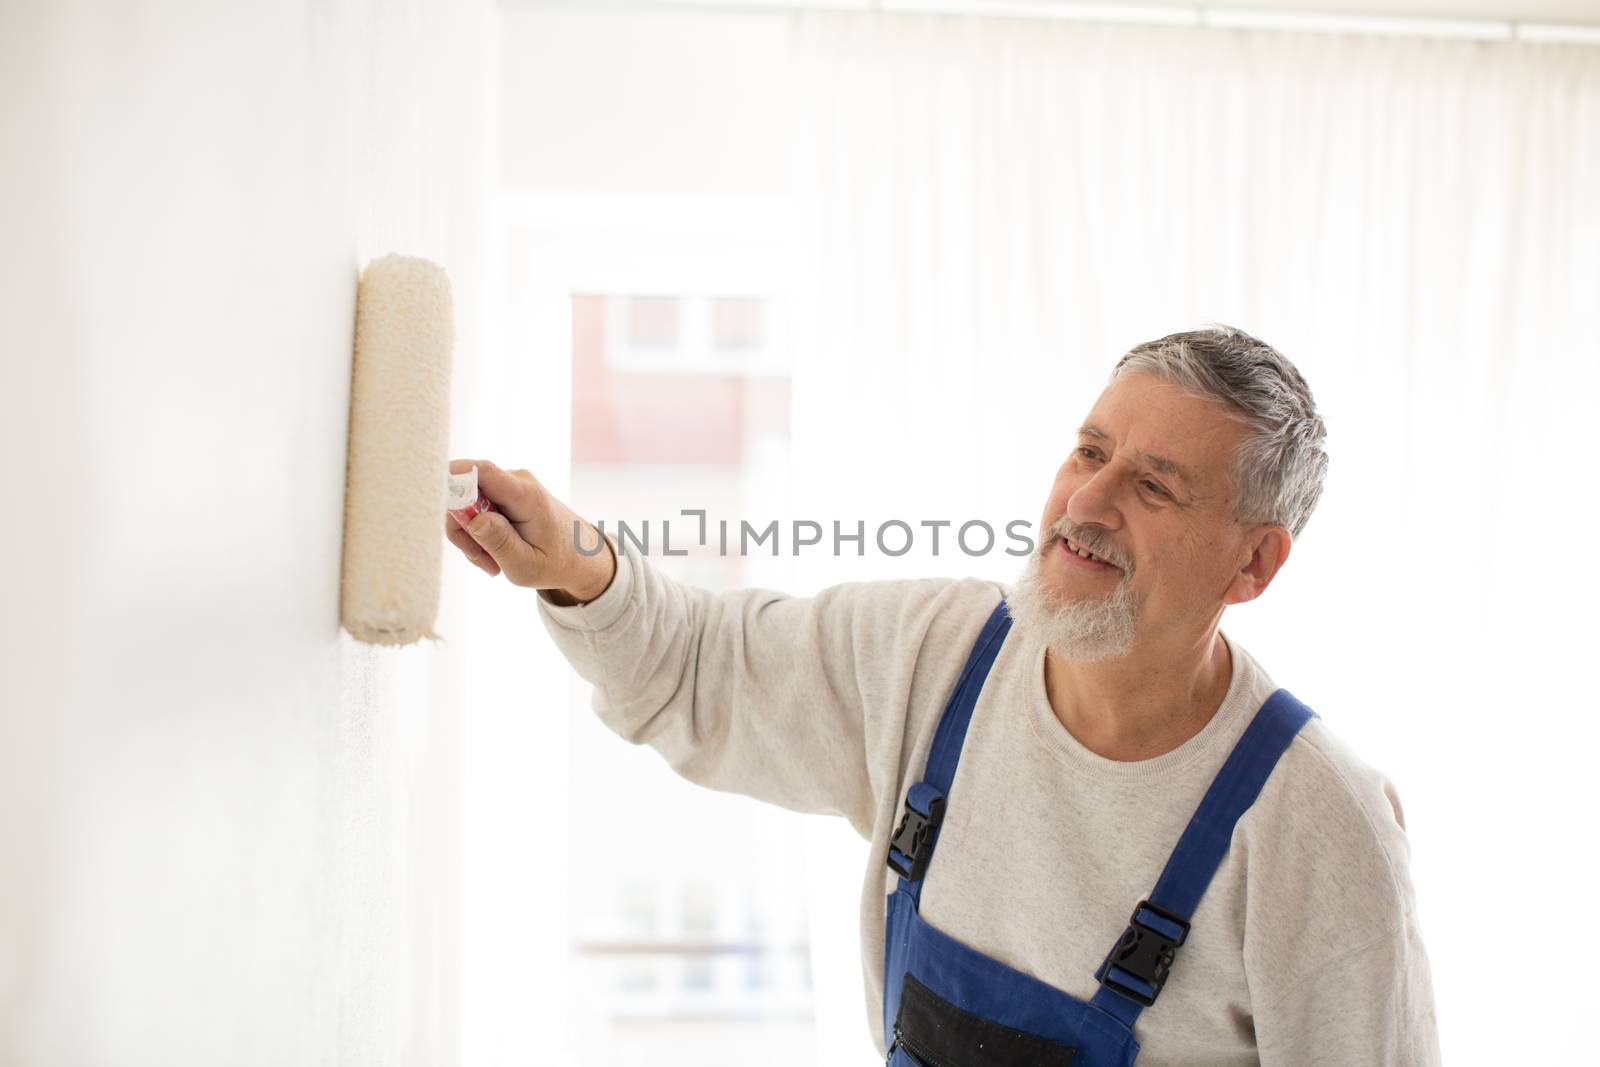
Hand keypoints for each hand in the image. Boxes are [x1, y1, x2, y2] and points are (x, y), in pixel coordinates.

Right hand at [444, 459, 615, 603]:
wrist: (581, 555)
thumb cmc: (556, 563)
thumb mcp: (526, 566)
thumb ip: (499, 543)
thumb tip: (473, 519)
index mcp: (526, 496)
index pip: (482, 472)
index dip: (451, 476)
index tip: (430, 494)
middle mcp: (517, 481)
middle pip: (465, 493)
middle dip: (463, 529)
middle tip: (481, 561)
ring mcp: (510, 484)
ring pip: (467, 504)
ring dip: (471, 537)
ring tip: (493, 563)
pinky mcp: (504, 491)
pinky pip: (476, 508)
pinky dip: (478, 533)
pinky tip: (494, 554)